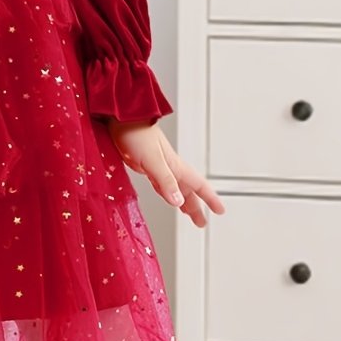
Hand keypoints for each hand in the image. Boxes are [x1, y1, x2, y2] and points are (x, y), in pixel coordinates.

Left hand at [107, 119, 224, 227]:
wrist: (120, 118)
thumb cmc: (135, 133)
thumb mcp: (152, 160)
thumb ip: (165, 180)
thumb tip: (178, 201)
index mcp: (175, 165)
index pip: (198, 185)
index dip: (210, 199)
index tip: (220, 211)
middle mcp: (169, 166)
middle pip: (187, 190)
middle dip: (196, 207)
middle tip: (201, 223)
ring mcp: (157, 165)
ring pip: (175, 188)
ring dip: (182, 201)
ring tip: (188, 214)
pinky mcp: (144, 165)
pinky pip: (161, 183)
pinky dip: (166, 192)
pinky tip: (166, 196)